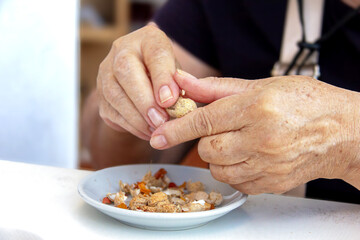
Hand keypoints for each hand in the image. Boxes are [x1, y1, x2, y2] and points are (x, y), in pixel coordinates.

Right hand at [97, 23, 179, 139]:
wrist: (143, 78)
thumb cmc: (166, 75)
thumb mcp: (178, 73)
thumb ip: (178, 83)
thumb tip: (171, 102)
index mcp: (148, 39)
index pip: (155, 52)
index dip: (162, 76)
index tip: (169, 100)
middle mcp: (121, 50)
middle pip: (125, 70)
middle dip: (144, 100)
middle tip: (161, 120)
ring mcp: (106, 72)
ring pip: (114, 95)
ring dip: (137, 117)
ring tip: (156, 129)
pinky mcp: (100, 96)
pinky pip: (112, 112)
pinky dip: (131, 126)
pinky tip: (147, 132)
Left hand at [150, 71, 359, 193]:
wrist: (342, 132)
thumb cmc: (305, 102)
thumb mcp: (262, 84)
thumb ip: (217, 88)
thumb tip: (183, 82)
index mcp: (257, 108)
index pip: (204, 121)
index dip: (177, 129)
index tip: (157, 136)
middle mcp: (261, 139)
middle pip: (208, 148)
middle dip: (206, 140)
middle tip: (223, 129)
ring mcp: (267, 164)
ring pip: (218, 168)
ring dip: (219, 157)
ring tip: (240, 142)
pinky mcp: (271, 183)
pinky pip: (236, 182)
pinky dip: (235, 170)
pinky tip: (251, 156)